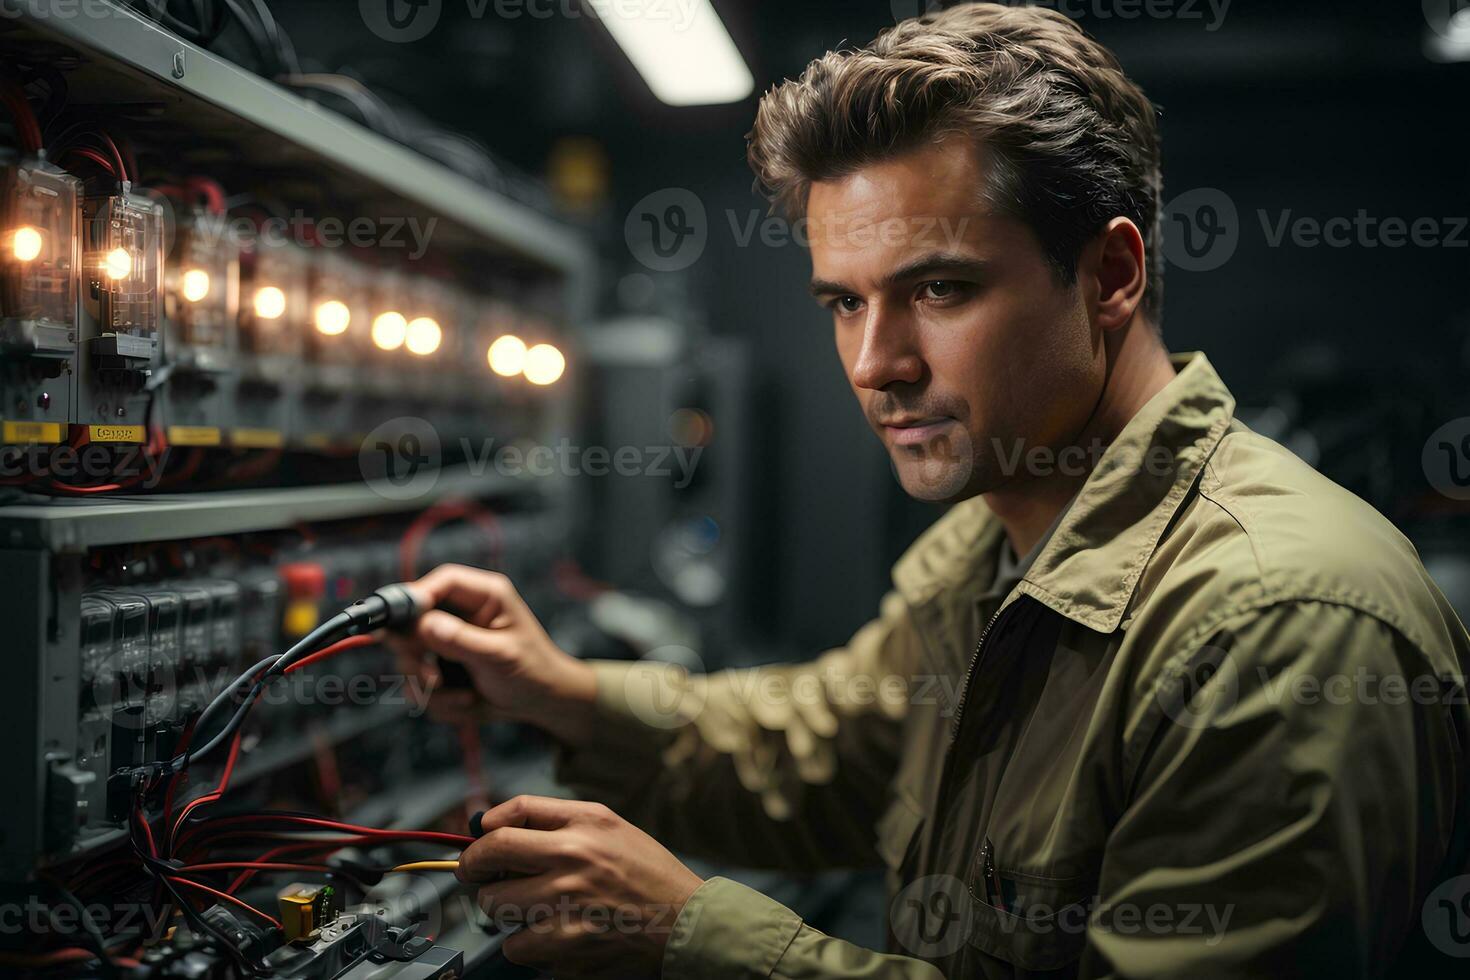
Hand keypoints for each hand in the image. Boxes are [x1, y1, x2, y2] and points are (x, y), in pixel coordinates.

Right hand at [385, 564, 596, 743]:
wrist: (542, 703)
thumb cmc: (533, 671)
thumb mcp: (501, 655)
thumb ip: (463, 640)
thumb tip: (425, 624)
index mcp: (484, 596)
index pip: (443, 581)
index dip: (417, 597)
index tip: (401, 623)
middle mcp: (462, 613)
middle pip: (413, 619)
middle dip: (416, 654)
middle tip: (431, 678)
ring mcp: (448, 640)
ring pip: (409, 656)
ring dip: (428, 684)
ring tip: (463, 697)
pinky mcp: (441, 666)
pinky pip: (417, 683)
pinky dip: (437, 699)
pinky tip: (466, 701)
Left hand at [458, 796, 703, 978]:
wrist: (685, 924)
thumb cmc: (647, 874)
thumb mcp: (610, 826)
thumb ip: (555, 820)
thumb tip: (493, 826)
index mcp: (585, 825)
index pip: (511, 816)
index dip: (483, 831)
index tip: (479, 844)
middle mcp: (573, 860)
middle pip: (490, 859)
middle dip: (475, 870)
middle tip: (481, 878)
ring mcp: (567, 906)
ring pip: (496, 908)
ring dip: (505, 911)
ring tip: (533, 909)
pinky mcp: (565, 948)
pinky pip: (516, 948)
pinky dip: (525, 945)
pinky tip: (552, 935)